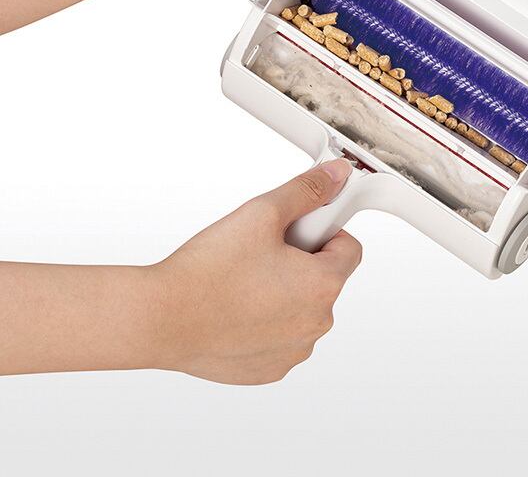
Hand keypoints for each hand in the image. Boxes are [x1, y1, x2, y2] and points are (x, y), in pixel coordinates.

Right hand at [0, 159, 360, 383]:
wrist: (160, 319)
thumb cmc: (208, 271)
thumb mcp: (262, 213)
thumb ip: (306, 191)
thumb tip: (336, 176)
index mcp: (323, 286)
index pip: (349, 248)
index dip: (324, 230)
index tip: (297, 228)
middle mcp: (316, 324)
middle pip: (324, 278)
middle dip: (301, 260)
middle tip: (262, 251)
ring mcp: (293, 351)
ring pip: (301, 308)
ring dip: (284, 292)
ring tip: (243, 280)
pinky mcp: (269, 369)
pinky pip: (280, 336)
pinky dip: (266, 321)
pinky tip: (235, 307)